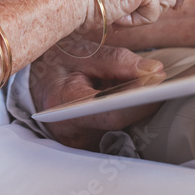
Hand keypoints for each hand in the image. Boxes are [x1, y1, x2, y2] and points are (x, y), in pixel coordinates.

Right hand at [29, 41, 164, 149]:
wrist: (33, 76)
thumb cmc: (55, 61)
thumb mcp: (82, 52)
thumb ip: (118, 61)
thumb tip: (155, 71)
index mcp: (64, 105)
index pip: (112, 112)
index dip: (141, 101)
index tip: (161, 85)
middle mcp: (70, 131)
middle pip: (120, 123)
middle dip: (142, 102)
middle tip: (160, 81)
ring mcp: (78, 141)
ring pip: (120, 128)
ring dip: (133, 107)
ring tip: (144, 85)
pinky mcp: (87, 142)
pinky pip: (114, 130)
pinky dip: (123, 113)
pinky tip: (128, 96)